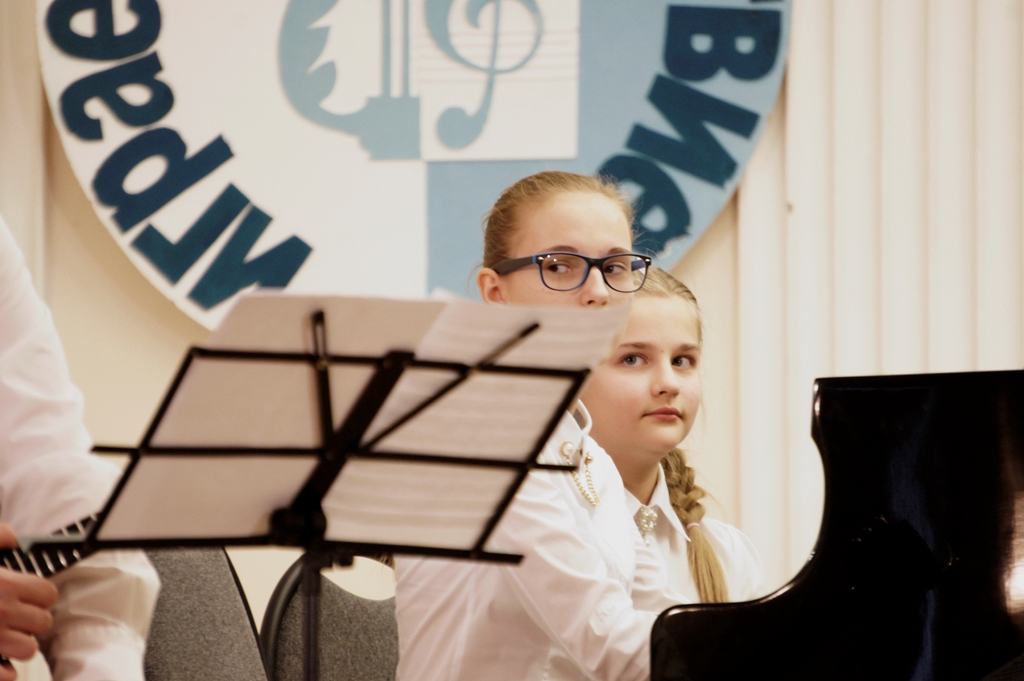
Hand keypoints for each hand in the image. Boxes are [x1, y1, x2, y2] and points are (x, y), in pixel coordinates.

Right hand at [0, 525, 57, 680]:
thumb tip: (13, 538)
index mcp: (4, 585)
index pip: (47, 594)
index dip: (38, 595)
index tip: (28, 596)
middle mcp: (2, 613)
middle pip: (42, 623)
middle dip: (30, 620)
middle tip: (14, 618)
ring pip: (28, 649)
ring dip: (18, 644)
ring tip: (2, 637)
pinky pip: (9, 674)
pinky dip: (3, 670)